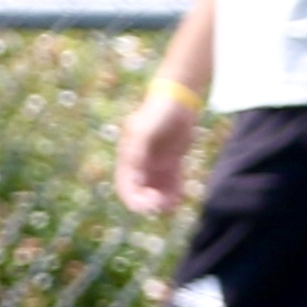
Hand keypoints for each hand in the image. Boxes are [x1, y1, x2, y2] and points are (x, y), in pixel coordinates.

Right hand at [113, 89, 203, 214]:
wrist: (178, 99)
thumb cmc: (158, 111)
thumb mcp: (145, 127)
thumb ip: (137, 147)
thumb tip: (132, 170)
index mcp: (128, 156)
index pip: (125, 185)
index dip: (134, 198)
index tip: (147, 206)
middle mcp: (140, 163)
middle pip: (140, 190)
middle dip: (149, 201)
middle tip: (162, 207)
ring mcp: (155, 163)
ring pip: (156, 189)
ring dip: (163, 199)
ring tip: (174, 204)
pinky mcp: (170, 162)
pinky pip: (171, 182)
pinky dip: (174, 191)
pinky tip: (180, 196)